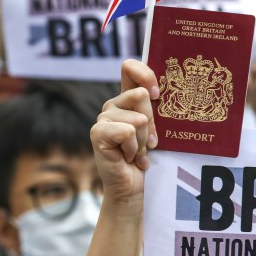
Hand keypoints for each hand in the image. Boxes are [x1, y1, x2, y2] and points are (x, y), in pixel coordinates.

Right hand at [92, 60, 158, 206]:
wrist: (132, 187)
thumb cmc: (146, 158)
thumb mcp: (155, 129)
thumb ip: (154, 108)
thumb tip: (154, 92)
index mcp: (126, 99)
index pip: (129, 68)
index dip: (145, 74)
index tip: (157, 94)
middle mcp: (113, 105)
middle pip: (141, 95)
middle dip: (151, 123)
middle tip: (147, 142)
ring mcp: (103, 119)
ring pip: (137, 118)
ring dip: (142, 140)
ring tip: (137, 152)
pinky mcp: (97, 133)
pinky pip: (126, 131)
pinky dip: (132, 148)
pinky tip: (128, 157)